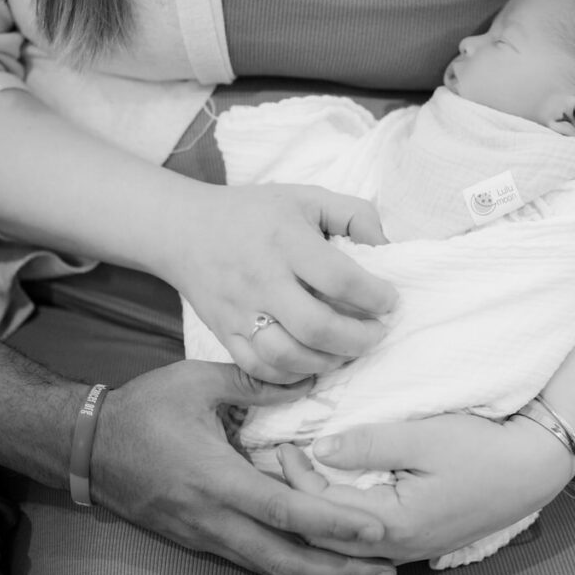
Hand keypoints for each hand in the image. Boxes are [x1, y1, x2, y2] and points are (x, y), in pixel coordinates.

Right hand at [90, 360, 397, 574]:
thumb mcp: (198, 381)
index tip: (373, 531)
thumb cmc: (143, 409)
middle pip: (283, 561)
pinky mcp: (199, 538)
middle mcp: (213, 519)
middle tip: (385, 570)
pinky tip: (315, 561)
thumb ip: (256, 383)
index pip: (285, 512)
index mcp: (217, 480)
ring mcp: (205, 534)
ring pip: (268, 567)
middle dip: (337, 572)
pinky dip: (288, 565)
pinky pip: (251, 558)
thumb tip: (310, 381)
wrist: (87, 445)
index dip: (332, 524)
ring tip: (361, 573)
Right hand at [167, 184, 398, 381]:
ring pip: (287, 356)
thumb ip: (355, 215)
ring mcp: (240, 311)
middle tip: (377, 333)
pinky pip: (259, 369)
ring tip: (348, 351)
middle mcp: (262, 279)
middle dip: (358, 339)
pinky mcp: (224, 333)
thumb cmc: (256, 213)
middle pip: (316, 327)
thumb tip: (387, 247)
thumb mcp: (308, 198)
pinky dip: (292, 376)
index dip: (374, 296)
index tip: (390, 300)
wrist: (184, 229)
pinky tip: (314, 364)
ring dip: (328, 362)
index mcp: (286, 240)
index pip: (339, 278)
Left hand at [275, 414, 574, 562]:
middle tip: (283, 463)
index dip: (297, 478)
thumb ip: (369, 444)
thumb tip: (319, 448)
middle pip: (326, 536)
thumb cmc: (481, 450)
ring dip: (318, 513)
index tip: (287, 444)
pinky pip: (365, 540)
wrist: (530, 469)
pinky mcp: (417, 539)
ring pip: (343, 543)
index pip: (323, 508)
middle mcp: (396, 547)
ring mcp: (408, 548)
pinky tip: (336, 498)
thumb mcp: (424, 437)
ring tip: (301, 480)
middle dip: (299, 500)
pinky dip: (342, 520)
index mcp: (393, 524)